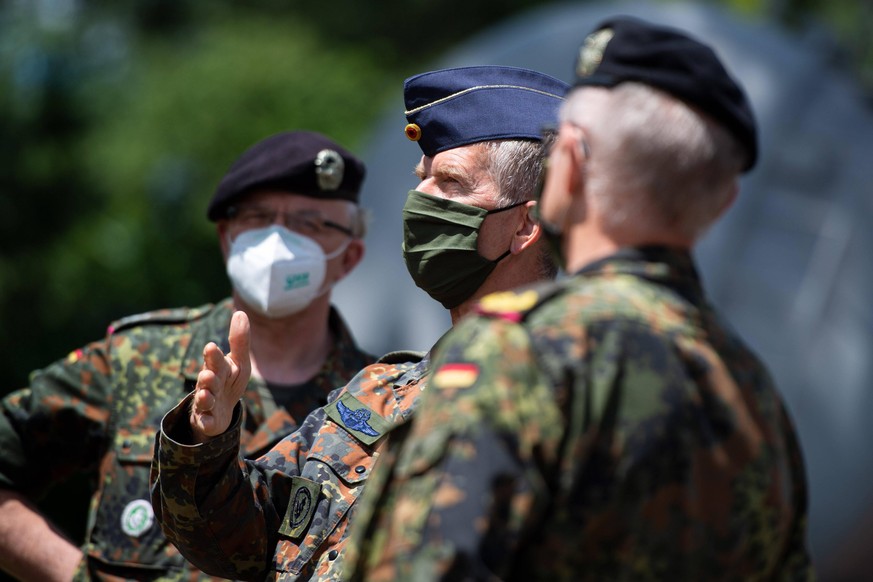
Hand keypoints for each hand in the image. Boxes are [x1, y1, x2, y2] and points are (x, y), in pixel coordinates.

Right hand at [189, 310, 251, 441]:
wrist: (221, 412)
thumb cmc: (229, 381)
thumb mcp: (239, 363)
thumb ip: (239, 341)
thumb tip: (240, 312)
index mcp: (217, 368)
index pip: (215, 360)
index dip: (213, 355)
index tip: (211, 347)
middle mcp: (209, 384)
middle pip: (207, 380)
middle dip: (207, 376)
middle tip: (207, 373)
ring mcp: (206, 402)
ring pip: (204, 400)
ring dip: (205, 398)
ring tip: (206, 394)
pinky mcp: (207, 420)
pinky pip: (205, 422)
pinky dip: (206, 421)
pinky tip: (208, 421)